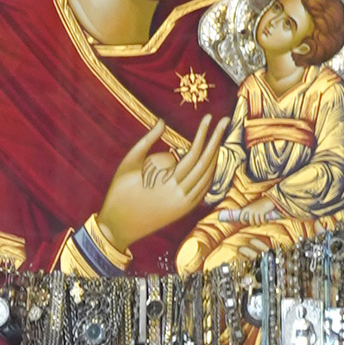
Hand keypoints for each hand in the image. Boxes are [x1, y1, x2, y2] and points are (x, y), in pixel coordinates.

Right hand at [99, 118, 220, 249]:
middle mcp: (180, 193)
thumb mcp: (129, 162)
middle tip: (225, 121)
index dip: (203, 134)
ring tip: (219, 137)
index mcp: (166, 181)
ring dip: (216, 156)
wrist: (118, 226)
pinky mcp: (184, 210)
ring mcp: (184, 204)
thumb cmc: (120, 191)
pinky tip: (211, 162)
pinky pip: (203, 190)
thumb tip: (162, 121)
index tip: (209, 118)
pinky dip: (210, 174)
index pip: (193, 152)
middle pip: (206, 163)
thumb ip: (147, 141)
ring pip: (208, 177)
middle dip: (217, 140)